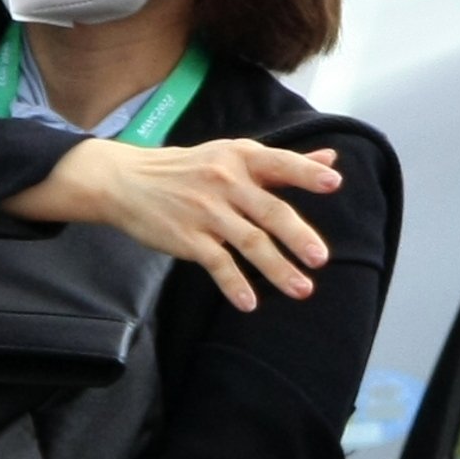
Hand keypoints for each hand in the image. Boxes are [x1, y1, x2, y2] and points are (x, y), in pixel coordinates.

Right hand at [11, 136, 340, 310]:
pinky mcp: (188, 237)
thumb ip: (282, 163)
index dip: (306, 173)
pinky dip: (234, 284)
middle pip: (269, 211)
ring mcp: (206, 211)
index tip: (333, 184)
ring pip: (249, 242)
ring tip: (302, 289)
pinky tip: (250, 303)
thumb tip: (331, 162)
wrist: (126, 181)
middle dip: (298, 236)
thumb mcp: (233, 156)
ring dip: (278, 269)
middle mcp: (226, 182)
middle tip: (321, 259)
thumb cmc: (189, 169)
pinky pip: (217, 264)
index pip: (280, 163)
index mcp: (240, 158)